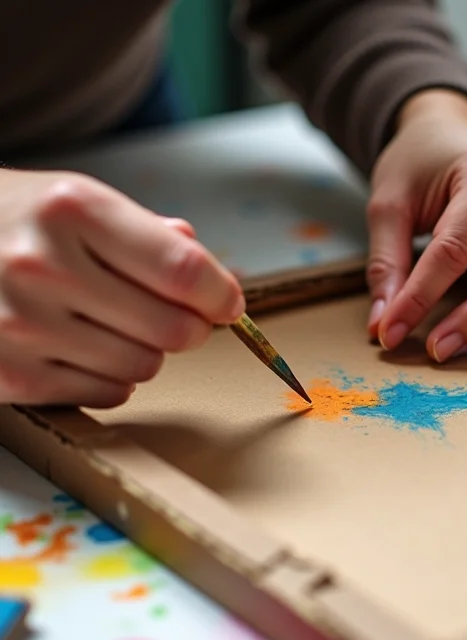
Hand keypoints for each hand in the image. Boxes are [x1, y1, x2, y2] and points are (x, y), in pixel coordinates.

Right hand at [0, 169, 243, 406]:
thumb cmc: (18, 222)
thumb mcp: (79, 202)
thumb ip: (150, 236)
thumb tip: (214, 283)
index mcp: (73, 210)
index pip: (182, 270)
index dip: (221, 295)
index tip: (228, 304)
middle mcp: (43, 265)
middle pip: (174, 329)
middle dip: (191, 327)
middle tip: (177, 317)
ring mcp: (21, 325)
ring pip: (145, 367)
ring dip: (149, 352)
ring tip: (116, 326)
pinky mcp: (8, 374)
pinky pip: (108, 394)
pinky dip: (114, 379)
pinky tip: (86, 349)